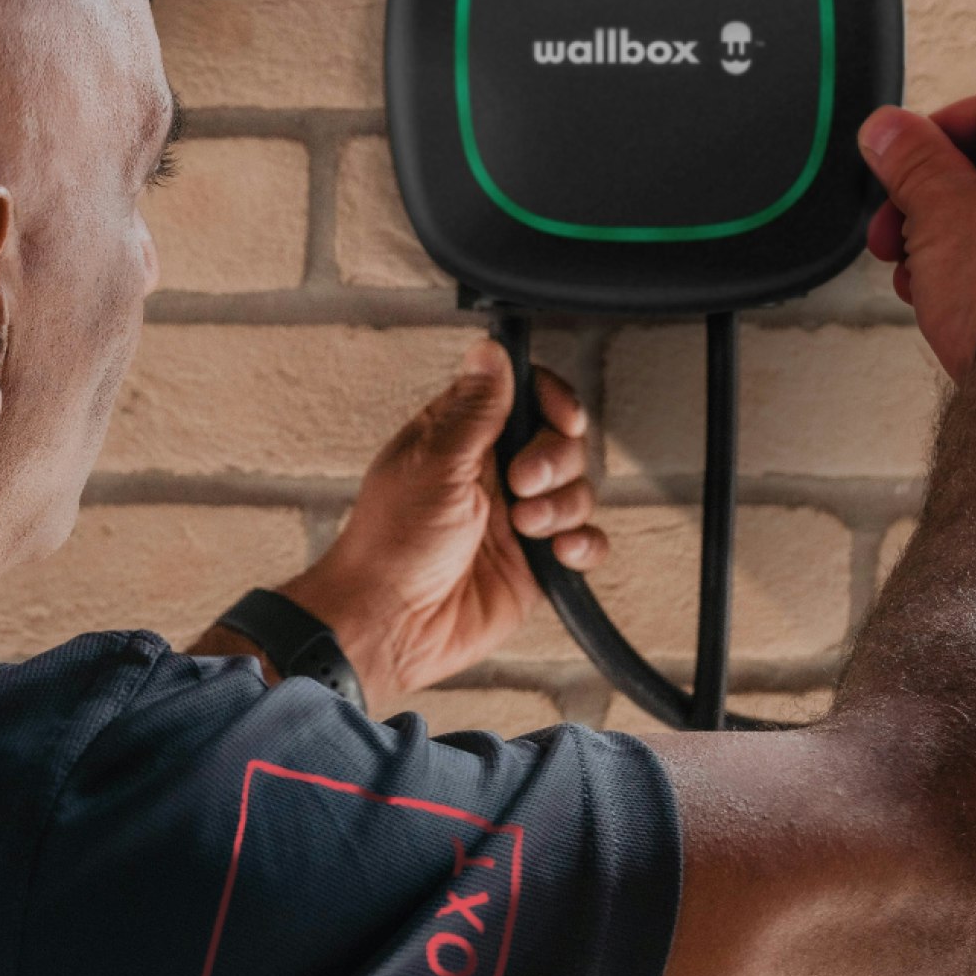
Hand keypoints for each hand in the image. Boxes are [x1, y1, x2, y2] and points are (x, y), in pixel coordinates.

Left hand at [217, 340, 601, 701]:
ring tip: (523, 528)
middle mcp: (492, 474)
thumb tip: (491, 350)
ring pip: (578, 490)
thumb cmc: (390, 545)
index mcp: (461, 439)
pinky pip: (585, 542)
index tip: (561, 416)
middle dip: (554, 460)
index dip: (550, 401)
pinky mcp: (535, 563)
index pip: (523, 396)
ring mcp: (517, 519)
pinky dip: (583, 544)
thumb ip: (473, 410)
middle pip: (561, 442)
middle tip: (519, 484)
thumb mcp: (434, 464)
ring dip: (562, 505)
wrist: (391, 624)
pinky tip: (560, 551)